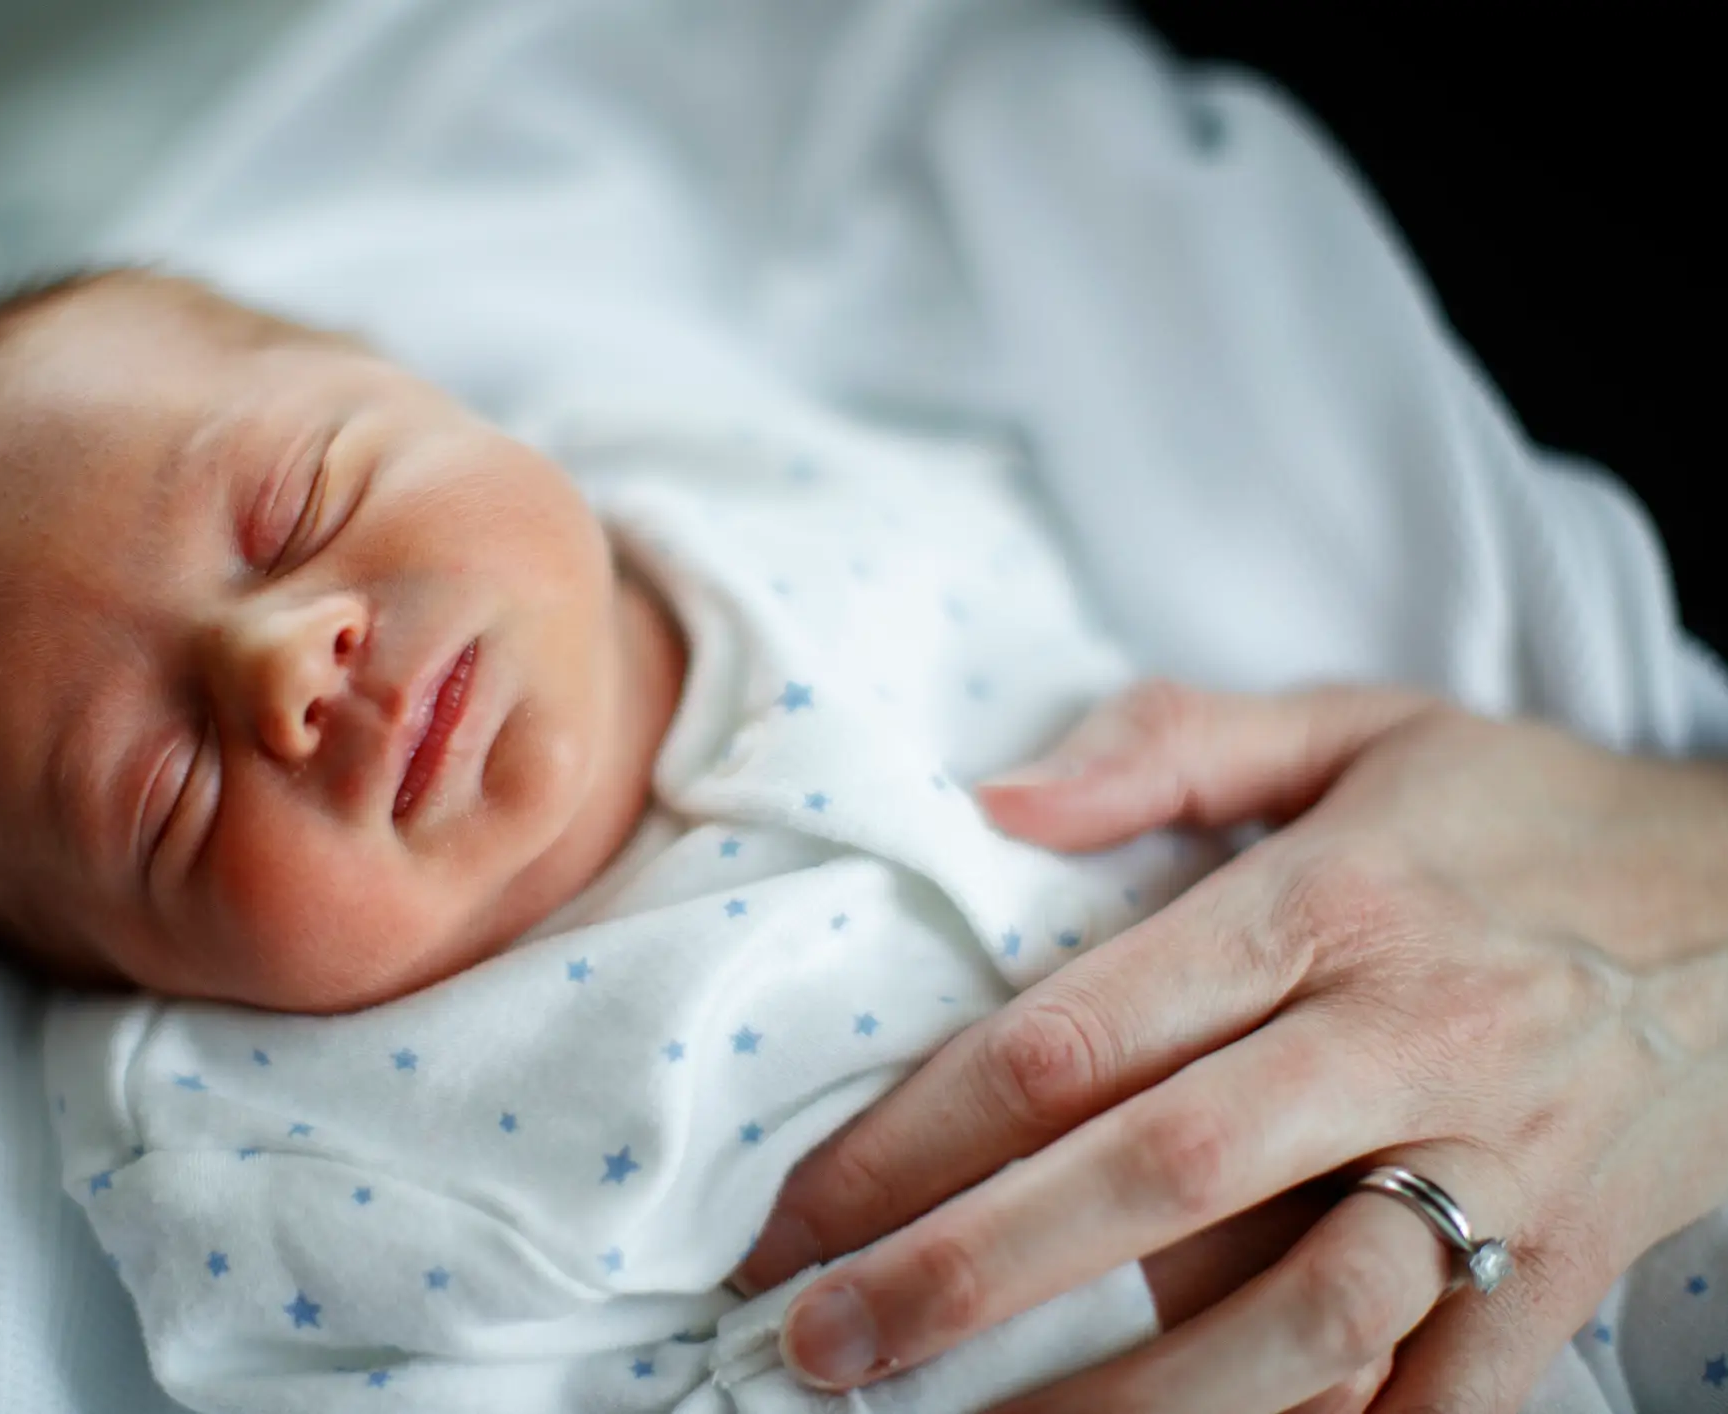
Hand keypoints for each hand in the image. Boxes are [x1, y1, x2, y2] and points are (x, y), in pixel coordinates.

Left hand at [734, 681, 1727, 1412]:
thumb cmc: (1522, 816)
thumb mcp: (1356, 724)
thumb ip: (1169, 745)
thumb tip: (997, 797)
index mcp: (1322, 904)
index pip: (1079, 1031)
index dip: (916, 1132)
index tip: (795, 1210)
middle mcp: (1400, 1040)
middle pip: (1152, 1177)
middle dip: (964, 1275)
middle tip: (817, 1344)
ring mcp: (1491, 1170)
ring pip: (1297, 1317)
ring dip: (1124, 1402)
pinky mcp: (1560, 1271)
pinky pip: (1437, 1397)